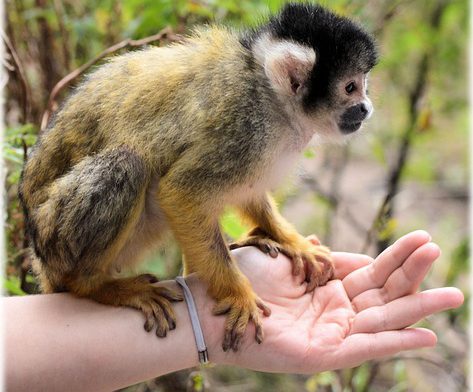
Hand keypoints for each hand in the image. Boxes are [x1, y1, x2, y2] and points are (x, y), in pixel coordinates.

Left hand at [201, 230, 462, 372]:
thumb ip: (308, 255)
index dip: (393, 257)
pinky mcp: (326, 353)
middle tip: (438, 250)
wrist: (216, 305)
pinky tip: (427, 335)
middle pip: (382, 289)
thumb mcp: (282, 256)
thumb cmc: (244, 278)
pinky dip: (397, 343)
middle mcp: (331, 306)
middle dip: (411, 271)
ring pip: (383, 317)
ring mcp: (331, 329)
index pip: (368, 270)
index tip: (418, 241)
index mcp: (323, 282)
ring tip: (452, 295)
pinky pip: (368, 348)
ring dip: (417, 307)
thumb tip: (322, 244)